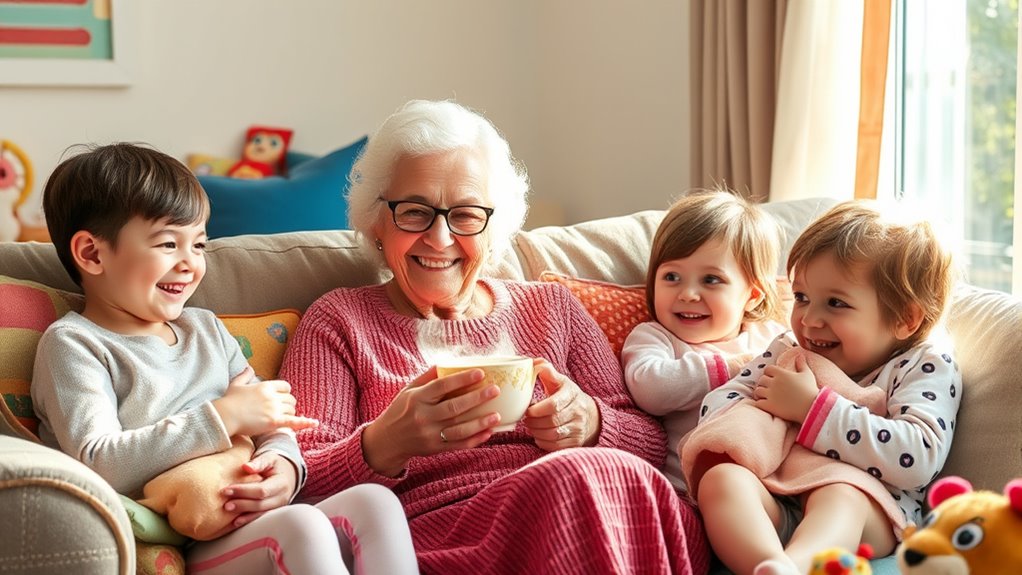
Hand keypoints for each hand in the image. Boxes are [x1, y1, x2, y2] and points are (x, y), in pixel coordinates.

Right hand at [213, 367, 319, 436]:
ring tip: (282, 419)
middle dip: (288, 405)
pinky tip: (315, 423)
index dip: (285, 393)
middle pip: (291, 400)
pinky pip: (294, 421)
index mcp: (266, 386)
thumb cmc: (229, 401)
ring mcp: (274, 408)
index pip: (286, 387)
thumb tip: (248, 366)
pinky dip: (305, 423)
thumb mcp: (236, 384)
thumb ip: (244, 375)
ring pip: (292, 410)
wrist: (224, 416)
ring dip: (289, 415)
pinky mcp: (274, 421)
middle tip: (281, 412)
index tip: (280, 399)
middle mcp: (273, 396)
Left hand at [221, 452, 297, 527]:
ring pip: (259, 513)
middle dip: (242, 505)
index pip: (261, 490)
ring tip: (228, 513)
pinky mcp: (273, 513)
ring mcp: (278, 507)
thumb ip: (259, 462)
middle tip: (225, 505)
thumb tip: (246, 467)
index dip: (243, 491)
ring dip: (243, 515)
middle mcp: (282, 498)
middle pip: (260, 504)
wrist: (287, 475)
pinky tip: (235, 522)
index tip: (226, 490)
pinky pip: (259, 518)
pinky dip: (247, 520)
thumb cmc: (276, 466)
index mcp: (282, 483)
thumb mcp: (270, 459)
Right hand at [362, 366, 502, 475]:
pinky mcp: (435, 449)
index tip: (480, 373)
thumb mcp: (408, 390)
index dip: (461, 379)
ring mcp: (429, 435)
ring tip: (497, 415)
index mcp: (417, 399)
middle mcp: (423, 417)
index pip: (441, 387)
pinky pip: (458, 445)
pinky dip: (475, 440)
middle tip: (495, 390)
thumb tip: (447, 363)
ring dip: (480, 423)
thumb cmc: (400, 410)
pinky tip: (489, 432)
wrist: (386, 441)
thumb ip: (427, 378)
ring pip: (459, 429)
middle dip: (476, 399)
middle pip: (453, 408)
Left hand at [522, 358, 599, 450]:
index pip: (554, 405)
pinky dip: (542, 442)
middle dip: (534, 422)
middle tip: (526, 419)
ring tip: (531, 426)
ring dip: (536, 432)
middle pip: (552, 422)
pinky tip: (539, 435)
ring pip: (552, 435)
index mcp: (572, 394)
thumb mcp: (560, 382)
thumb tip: (534, 363)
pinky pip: (555, 446)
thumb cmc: (568, 396)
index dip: (537, 410)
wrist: (592, 416)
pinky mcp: (575, 442)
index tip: (527, 410)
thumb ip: (547, 371)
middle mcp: (578, 412)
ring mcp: (578, 429)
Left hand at [754, 353, 818, 422]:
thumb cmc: (810, 390)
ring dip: (760, 393)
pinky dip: (760, 403)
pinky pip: (758, 403)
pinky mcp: (769, 406)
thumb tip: (800, 355)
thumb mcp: (807, 374)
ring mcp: (771, 394)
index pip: (768, 369)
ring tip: (765, 396)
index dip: (769, 373)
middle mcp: (774, 382)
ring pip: (757, 391)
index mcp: (781, 373)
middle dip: (764, 383)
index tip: (773, 378)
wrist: (812, 407)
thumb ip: (801, 364)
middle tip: (768, 388)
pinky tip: (765, 404)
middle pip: (761, 380)